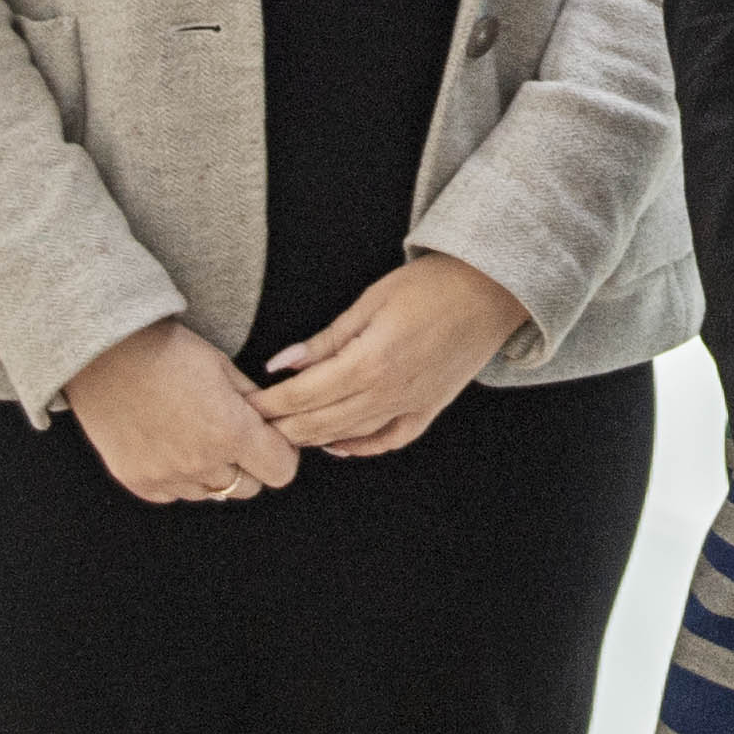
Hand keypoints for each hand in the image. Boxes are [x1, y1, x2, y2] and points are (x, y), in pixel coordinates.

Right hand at [65, 317, 303, 506]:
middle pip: (248, 487)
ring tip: (191, 433)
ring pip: (210, 492)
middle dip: (248, 464)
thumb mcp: (223, 367)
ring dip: (211, 471)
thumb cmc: (167, 351)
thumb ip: (254, 402)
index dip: (280, 453)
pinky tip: (166, 442)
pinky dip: (177, 477)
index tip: (268, 439)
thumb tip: (274, 423)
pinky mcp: (139, 482)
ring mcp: (167, 477)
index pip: (282, 471)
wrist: (105, 352)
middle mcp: (201, 463)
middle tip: (228, 434)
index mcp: (230, 432)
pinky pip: (175, 493)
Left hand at [259, 252, 530, 456]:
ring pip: (349, 437)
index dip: (268, 405)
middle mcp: (388, 393)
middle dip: (281, 429)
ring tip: (282, 437)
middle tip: (250, 428)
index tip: (242, 406)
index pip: (302, 396)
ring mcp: (411, 406)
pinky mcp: (429, 409)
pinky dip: (359, 448)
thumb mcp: (370, 302)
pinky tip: (337, 446)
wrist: (491, 290)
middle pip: (319, 424)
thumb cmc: (430, 285)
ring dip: (312, 439)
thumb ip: (325, 340)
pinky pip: (388, 441)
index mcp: (369, 363)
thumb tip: (280, 364)